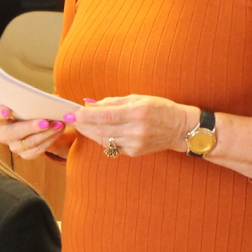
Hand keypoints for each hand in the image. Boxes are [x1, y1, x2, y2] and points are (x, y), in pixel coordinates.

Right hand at [0, 105, 70, 160]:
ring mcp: (14, 147)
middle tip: (45, 122)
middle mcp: (4, 135)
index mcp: (0, 120)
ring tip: (59, 124)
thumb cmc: (27, 111)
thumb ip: (29, 101)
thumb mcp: (25, 105)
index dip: (1, 113)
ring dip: (47, 133)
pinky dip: (50, 140)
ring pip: (30, 142)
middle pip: (15, 132)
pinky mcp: (26, 155)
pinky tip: (59, 131)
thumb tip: (46, 100)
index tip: (7, 110)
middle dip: (31, 127)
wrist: (32, 127)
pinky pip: (39, 150)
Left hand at [72, 95, 194, 157]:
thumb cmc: (160, 108)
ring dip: (89, 132)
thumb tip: (90, 104)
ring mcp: (135, 143)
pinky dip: (101, 138)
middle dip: (83, 124)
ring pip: (104, 139)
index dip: (85, 116)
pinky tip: (95, 131)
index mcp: (137, 112)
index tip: (71, 113)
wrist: (180, 128)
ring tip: (79, 124)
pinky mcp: (134, 152)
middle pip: (101, 129)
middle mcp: (136, 130)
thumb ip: (113, 102)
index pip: (105, 116)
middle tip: (70, 119)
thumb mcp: (138, 98)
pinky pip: (112, 145)